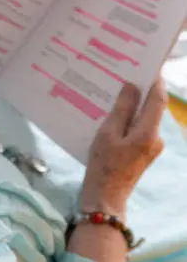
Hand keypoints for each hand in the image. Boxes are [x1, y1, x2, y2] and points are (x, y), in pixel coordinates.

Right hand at [80, 79, 166, 217]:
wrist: (105, 197)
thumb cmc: (103, 165)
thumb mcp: (108, 133)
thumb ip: (122, 109)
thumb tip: (132, 87)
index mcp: (149, 132)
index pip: (158, 99)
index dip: (155, 80)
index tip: (148, 64)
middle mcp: (156, 138)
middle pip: (152, 109)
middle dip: (140, 92)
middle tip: (123, 76)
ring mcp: (151, 147)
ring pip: (143, 119)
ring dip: (131, 107)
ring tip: (113, 95)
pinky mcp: (143, 153)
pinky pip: (137, 130)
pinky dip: (128, 121)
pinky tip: (112, 118)